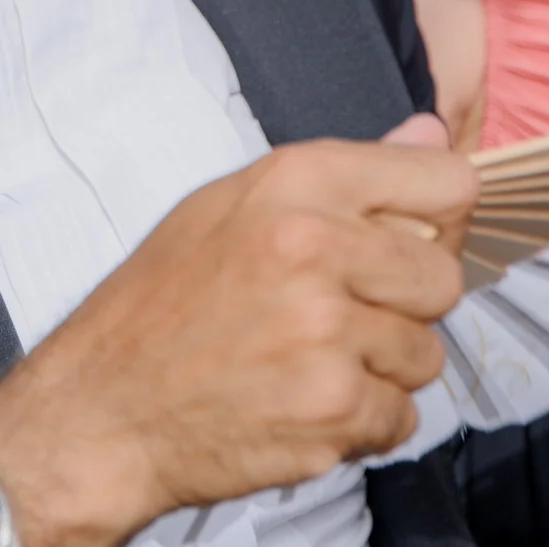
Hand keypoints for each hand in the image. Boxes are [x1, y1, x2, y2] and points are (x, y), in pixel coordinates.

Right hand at [0, 125, 473, 546]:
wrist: (102, 406)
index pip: (446, 182)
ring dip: (381, 368)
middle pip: (444, 277)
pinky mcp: (333, 411)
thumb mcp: (234, 205)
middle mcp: (315, 248)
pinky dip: (362, 421)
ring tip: (310, 360)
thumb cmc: (163, 302)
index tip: (411, 238)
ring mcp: (327, 334)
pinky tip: (302, 403)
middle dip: (407, 303)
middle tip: (344, 312)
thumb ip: (345, 173)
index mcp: (295, 182)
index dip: (438, 216)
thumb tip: (431, 128)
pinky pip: (401, 418)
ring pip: (425, 355)